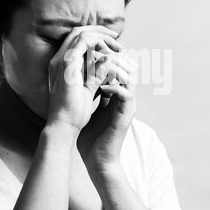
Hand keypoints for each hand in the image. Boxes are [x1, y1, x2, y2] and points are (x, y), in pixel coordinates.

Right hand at [45, 26, 122, 139]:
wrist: (65, 125)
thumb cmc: (75, 112)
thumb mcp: (88, 87)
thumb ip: (95, 73)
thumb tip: (108, 60)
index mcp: (61, 65)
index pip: (76, 40)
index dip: (95, 36)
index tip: (112, 42)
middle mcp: (58, 59)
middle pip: (78, 32)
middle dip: (99, 31)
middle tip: (117, 36)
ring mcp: (60, 61)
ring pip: (81, 34)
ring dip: (102, 36)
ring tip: (118, 45)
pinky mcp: (67, 65)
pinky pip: (84, 43)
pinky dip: (99, 43)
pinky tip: (111, 52)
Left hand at [77, 51, 138, 172]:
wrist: (96, 159)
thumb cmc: (90, 135)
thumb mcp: (88, 105)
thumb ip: (89, 88)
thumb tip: (80, 71)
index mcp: (116, 93)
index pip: (117, 66)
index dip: (107, 55)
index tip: (91, 50)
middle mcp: (124, 97)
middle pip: (127, 67)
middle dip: (112, 56)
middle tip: (96, 51)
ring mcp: (127, 105)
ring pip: (129, 76)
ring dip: (113, 68)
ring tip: (97, 64)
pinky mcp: (126, 115)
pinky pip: (125, 93)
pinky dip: (113, 85)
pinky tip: (100, 84)